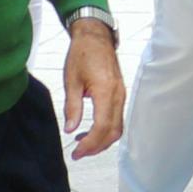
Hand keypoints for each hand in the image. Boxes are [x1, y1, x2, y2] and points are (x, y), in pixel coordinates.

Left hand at [61, 18, 126, 157]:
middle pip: (113, 131)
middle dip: (97, 146)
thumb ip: (72, 107)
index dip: (90, 143)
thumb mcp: (71, 81)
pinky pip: (117, 117)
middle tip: (78, 153)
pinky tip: (90, 130)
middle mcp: (118, 95)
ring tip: (82, 144)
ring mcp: (121, 95)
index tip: (76, 152)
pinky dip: (106, 129)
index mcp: (105, 92)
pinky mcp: (120, 94)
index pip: (102, 127)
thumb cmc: (82, 54)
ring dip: (102, 140)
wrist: (96, 37)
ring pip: (118, 126)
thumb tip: (71, 129)